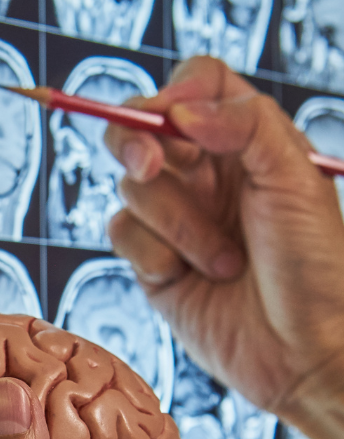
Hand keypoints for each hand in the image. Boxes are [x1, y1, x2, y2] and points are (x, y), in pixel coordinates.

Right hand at [103, 56, 343, 438]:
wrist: (304, 354)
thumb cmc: (317, 269)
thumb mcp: (298, 180)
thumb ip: (245, 125)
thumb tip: (182, 108)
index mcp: (247, 143)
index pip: (197, 84)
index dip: (177, 91)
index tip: (177, 117)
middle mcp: (207, 174)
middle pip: (141, 128)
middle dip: (136, 144)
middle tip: (152, 165)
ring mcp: (175, 217)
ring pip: (131, 188)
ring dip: (176, 225)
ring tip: (223, 259)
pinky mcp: (150, 260)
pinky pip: (121, 233)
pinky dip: (154, 255)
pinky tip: (191, 277)